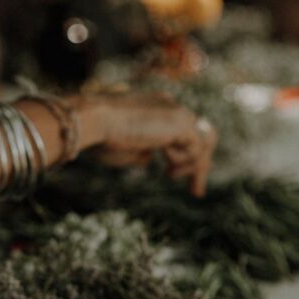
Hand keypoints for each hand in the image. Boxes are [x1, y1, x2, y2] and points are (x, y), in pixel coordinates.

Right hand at [81, 91, 215, 196]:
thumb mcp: (123, 148)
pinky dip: (184, 163)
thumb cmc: (100, 136)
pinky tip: (166, 167)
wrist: (95, 119)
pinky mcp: (181, 123)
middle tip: (196, 192)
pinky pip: (196, 149)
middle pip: (198, 134)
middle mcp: (169, 106)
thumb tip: (149, 158)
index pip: (179, 129)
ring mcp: (177, 112)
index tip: (171, 174)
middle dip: (198, 163)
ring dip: (195, 168)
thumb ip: (141, 151)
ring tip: (173, 179)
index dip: (180, 153)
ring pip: (204, 141)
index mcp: (155, 107)